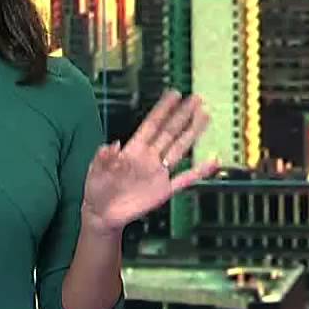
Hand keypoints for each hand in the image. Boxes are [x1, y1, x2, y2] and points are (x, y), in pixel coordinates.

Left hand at [81, 90, 219, 235]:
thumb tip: (112, 145)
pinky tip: (213, 161)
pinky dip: (200, 171)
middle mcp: (149, 158)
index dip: (163, 110)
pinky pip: (185, 179)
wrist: (102, 214)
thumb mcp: (95, 171)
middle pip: (169, 132)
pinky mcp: (163, 191)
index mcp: (132, 150)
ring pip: (180, 149)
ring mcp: (158, 173)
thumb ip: (103, 158)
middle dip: (182, 115)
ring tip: (204, 117)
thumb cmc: (97, 190)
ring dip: (192, 133)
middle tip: (196, 99)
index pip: (151, 125)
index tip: (174, 94)